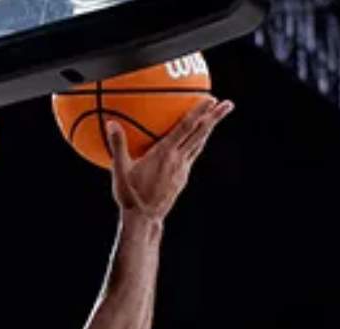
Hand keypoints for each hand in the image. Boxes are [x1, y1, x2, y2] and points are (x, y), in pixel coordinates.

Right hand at [110, 100, 232, 218]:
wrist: (144, 219)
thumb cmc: (130, 196)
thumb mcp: (120, 171)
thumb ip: (118, 145)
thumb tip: (111, 122)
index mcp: (165, 154)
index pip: (185, 128)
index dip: (199, 112)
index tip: (211, 98)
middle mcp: (178, 160)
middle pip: (201, 134)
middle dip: (215, 117)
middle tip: (228, 103)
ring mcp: (183, 169)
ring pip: (199, 144)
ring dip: (209, 128)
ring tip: (216, 116)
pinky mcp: (182, 178)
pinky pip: (192, 154)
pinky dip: (197, 142)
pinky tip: (197, 139)